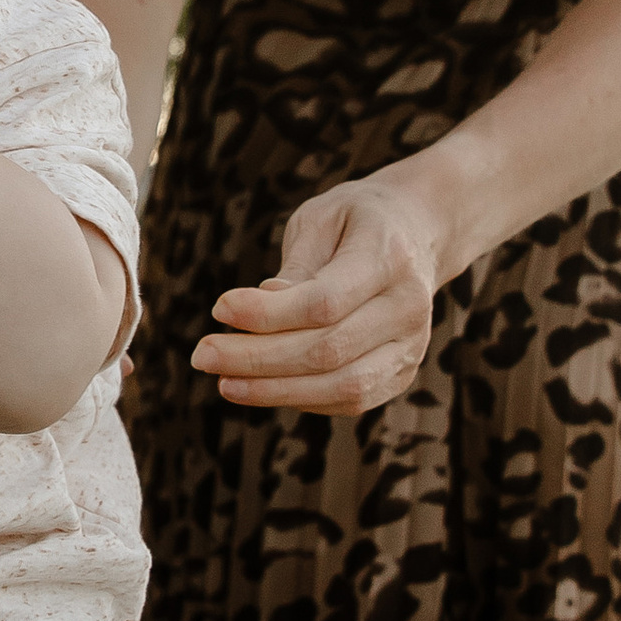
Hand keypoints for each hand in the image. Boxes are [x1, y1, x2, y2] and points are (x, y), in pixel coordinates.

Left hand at [191, 167, 460, 417]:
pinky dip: (300, 397)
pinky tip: (259, 386)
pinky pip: (349, 401)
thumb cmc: (355, 221)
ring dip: (275, 391)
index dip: (267, 314)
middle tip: (202, 355)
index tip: (218, 309)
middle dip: (257, 359)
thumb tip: (259, 310)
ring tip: (223, 382)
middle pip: (329, 350)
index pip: (325, 302)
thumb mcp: (321, 219)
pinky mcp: (401, 373)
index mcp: (389, 257)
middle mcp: (409, 307)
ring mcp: (411, 346)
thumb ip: (295, 268)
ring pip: (343, 386)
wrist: (417, 233)